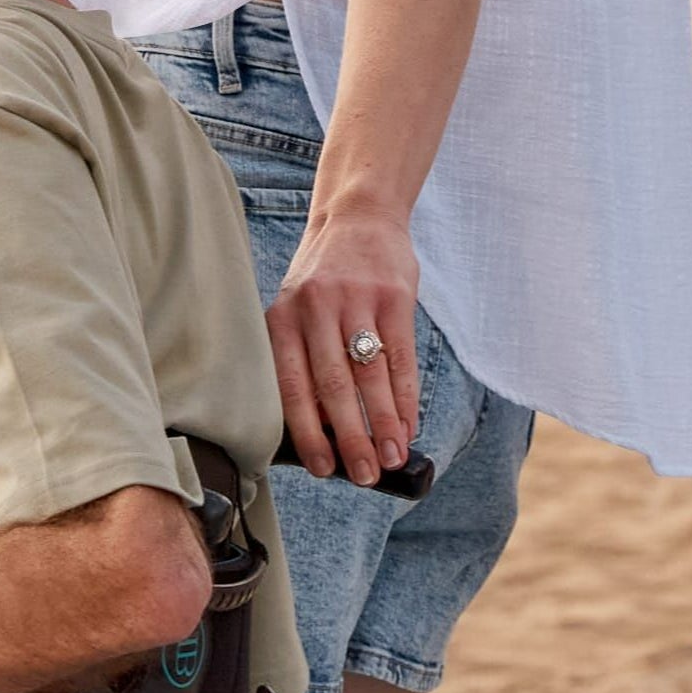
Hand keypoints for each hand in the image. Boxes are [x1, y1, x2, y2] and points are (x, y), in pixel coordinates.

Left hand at [269, 201, 423, 483]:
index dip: (308, 432)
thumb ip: (303, 360)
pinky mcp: (394, 296)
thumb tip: (322, 432)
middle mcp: (315, 309)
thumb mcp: (297, 310)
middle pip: (333, 386)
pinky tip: (409, 425)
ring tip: (391, 458)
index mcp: (282, 318)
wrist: (358, 217)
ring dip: (383, 424)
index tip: (324, 469)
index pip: (291, 386)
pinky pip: (402, 358)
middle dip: (350, 438)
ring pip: (371, 376)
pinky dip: (406, 398)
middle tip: (363, 475)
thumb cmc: (324, 280)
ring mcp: (357, 300)